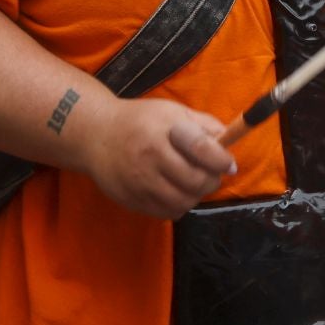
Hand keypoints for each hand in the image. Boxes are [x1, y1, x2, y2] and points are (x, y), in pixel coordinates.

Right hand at [81, 95, 236, 219]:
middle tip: (212, 176)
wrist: (95, 135)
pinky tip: (177, 192)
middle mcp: (151, 157)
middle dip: (211, 181)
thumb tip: (229, 139)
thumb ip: (203, 124)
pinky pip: (166, 212)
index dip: (222, 160)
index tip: (229, 164)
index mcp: (164, 130)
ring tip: (194, 184)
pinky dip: (179, 206)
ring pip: (183, 201)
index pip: (201, 148)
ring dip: (196, 196)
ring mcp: (139, 181)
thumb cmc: (139, 120)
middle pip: (195, 181)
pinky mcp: (131, 199)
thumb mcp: (171, 111)